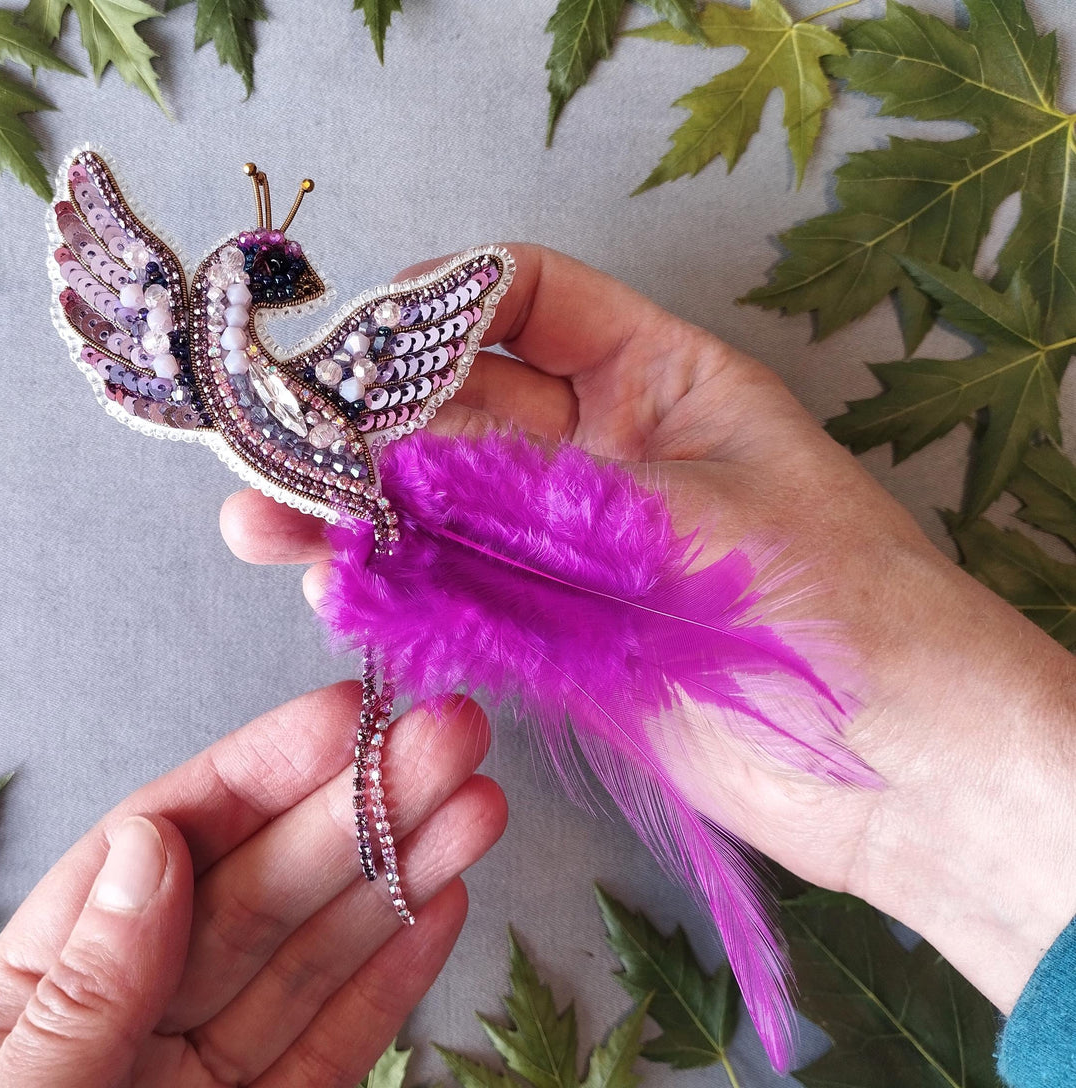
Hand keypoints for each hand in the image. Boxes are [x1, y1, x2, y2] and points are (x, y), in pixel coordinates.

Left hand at [0, 685, 504, 1086]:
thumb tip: (150, 849)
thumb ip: (79, 995)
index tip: (339, 718)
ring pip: (312, 962)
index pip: (154, 856)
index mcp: (29, 1006)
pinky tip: (438, 903)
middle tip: (451, 734)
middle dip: (354, 807)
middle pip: (255, 895)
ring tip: (474, 801)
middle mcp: (124, 1030)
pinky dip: (390, 977)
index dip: (251, 778)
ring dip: (395, 873)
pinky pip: (334, 1049)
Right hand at [220, 243, 1075, 1012]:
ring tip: (261, 524)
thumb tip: (399, 465)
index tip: (353, 345)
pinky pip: (448, 588)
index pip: (525, 300)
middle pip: (458, 405)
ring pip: (438, 504)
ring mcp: (566, 543)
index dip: (436, 306)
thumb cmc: (846, 612)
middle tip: (273, 444)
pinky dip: (387, 585)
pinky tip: (326, 586)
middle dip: (364, 420)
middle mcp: (600, 448)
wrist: (906, 772)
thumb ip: (539, 490)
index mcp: (658, 378)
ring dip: (352, 509)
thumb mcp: (688, 518)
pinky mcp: (548, 627)